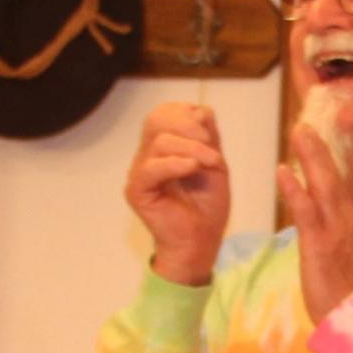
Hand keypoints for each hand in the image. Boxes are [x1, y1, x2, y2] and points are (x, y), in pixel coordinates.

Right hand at [126, 102, 230, 285]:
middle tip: (210, 144)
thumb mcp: (215, 164)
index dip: (186, 112)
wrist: (202, 241)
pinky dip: (175, 164)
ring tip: (210, 164)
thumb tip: (200, 111)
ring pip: (159, 142)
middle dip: (188, 124)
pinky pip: (151, 168)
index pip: (163, 113)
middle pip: (157, 119)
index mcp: (163, 146)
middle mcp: (148, 155)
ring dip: (192, 149)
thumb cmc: (207, 205)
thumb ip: (208, 137)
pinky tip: (192, 169)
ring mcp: (140, 171)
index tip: (208, 131)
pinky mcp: (137, 190)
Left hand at [276, 117, 352, 322]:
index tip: (313, 133)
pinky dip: (295, 189)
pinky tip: (283, 171)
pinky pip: (306, 212)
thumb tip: (315, 212)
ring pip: (324, 186)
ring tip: (298, 132)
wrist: (349, 318)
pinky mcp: (320, 245)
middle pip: (333, 176)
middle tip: (304, 121)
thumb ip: (327, 228)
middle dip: (318, 147)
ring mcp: (335, 231)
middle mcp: (346, 220)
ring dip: (310, 157)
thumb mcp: (335, 251)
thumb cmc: (339, 288)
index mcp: (348, 220)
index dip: (324, 157)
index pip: (336, 182)